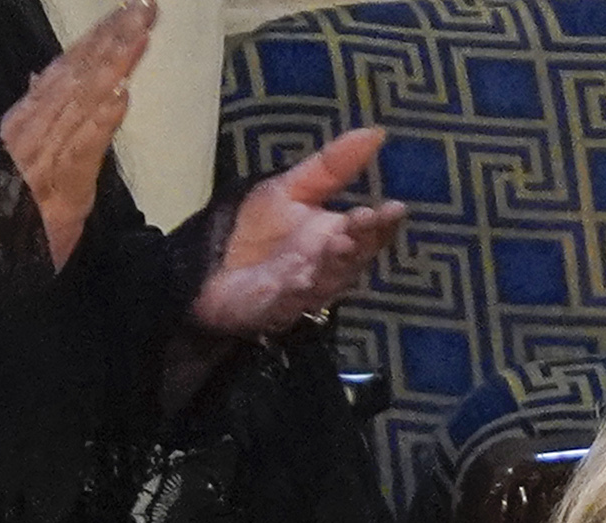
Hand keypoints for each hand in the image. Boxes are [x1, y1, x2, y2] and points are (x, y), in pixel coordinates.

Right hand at [0, 0, 141, 269]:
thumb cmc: (13, 207)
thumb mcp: (30, 155)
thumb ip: (36, 116)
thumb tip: (37, 77)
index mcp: (37, 116)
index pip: (73, 68)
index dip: (102, 39)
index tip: (131, 14)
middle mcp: (40, 122)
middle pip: (81, 70)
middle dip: (114, 37)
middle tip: (147, 7)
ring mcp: (47, 147)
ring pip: (83, 96)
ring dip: (113, 63)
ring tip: (139, 33)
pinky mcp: (57, 178)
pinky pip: (82, 144)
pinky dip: (100, 118)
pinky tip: (120, 94)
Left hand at [188, 127, 401, 336]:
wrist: (210, 268)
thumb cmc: (257, 228)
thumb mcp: (292, 189)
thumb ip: (333, 167)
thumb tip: (376, 132)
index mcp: (339, 238)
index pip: (371, 232)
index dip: (383, 222)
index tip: (394, 206)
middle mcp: (330, 267)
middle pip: (354, 257)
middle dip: (361, 239)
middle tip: (366, 219)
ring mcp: (304, 290)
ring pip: (327, 279)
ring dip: (334, 263)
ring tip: (340, 242)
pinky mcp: (275, 307)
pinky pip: (288, 299)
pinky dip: (295, 290)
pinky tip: (299, 276)